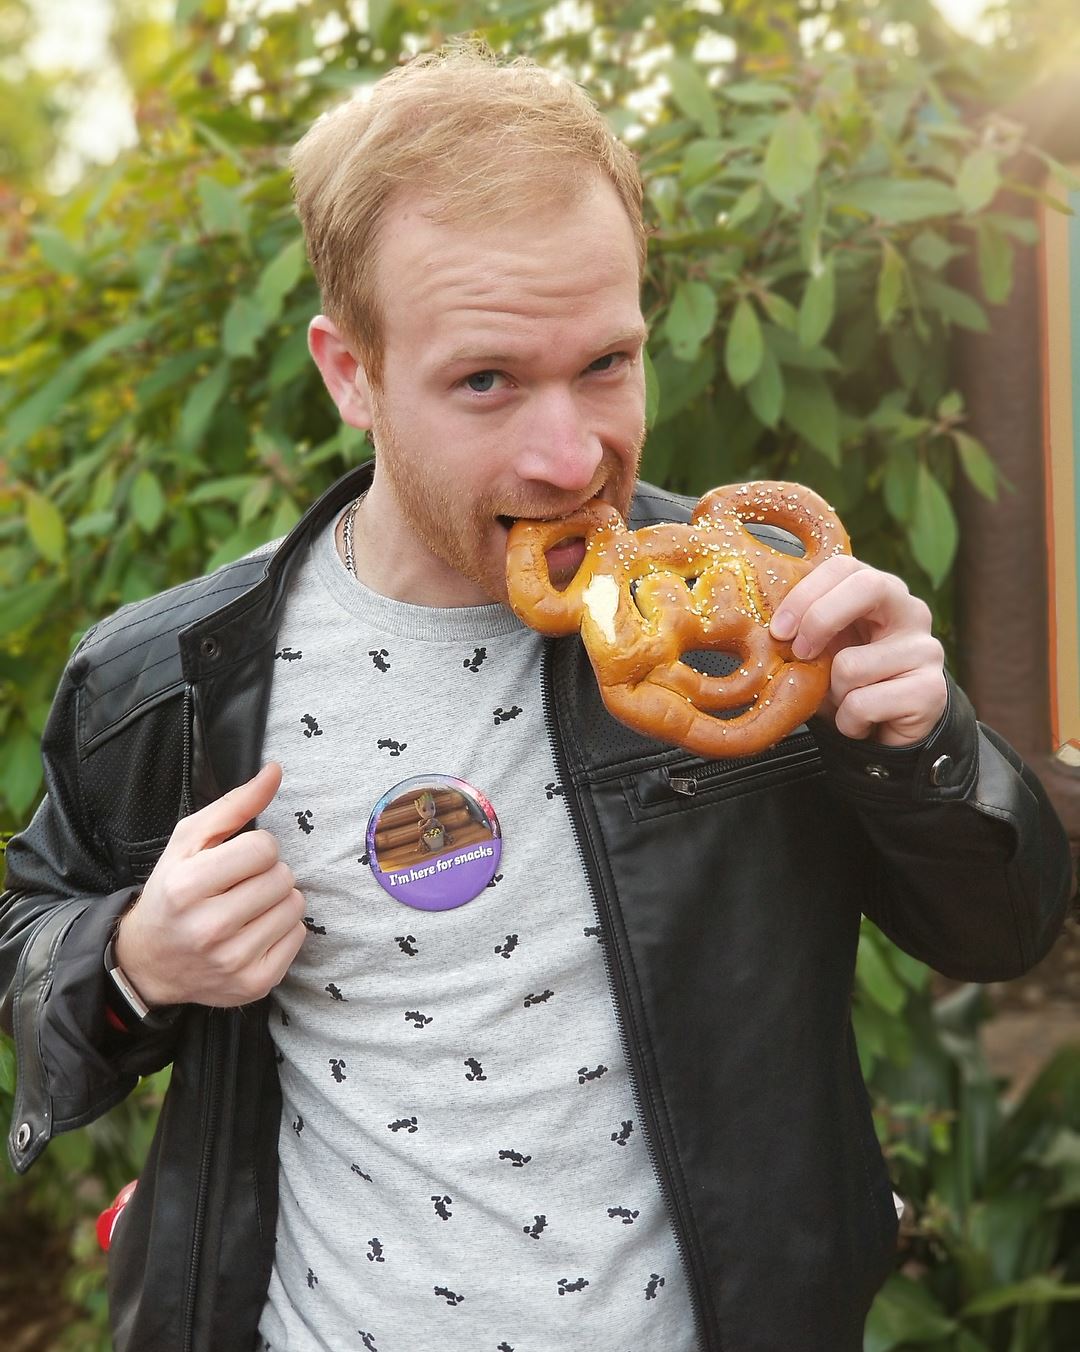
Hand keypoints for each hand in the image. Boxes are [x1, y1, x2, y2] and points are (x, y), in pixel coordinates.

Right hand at [114, 763, 305, 1007]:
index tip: (236, 860)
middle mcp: (208, 928)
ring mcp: (232, 961)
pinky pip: (299, 936)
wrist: (149, 962)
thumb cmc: (173, 891)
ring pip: (295, 906)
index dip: (256, 848)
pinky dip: (284, 928)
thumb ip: (235, 804)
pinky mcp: (253, 984)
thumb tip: (276, 771)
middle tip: (241, 885)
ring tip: (248, 907)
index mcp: (186, 887)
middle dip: (268, 873)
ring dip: (278, 900)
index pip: (264, 848)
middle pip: (282, 877)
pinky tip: (255, 931)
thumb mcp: (189, 841)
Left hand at [769, 556, 946, 746]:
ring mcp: (926, 649)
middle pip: (866, 587)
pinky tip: (863, 721)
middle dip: (820, 619)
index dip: (805, 593)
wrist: (887, 732)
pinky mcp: (930, 691)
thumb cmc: (850, 683)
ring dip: (833, 692)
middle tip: (800, 653)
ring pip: (852, 664)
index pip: (843, 567)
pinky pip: (863, 703)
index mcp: (880, 592)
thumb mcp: (823, 649)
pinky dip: (849, 721)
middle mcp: (911, 612)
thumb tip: (767, 626)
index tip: (779, 629)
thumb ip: (802, 629)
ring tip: (847, 699)